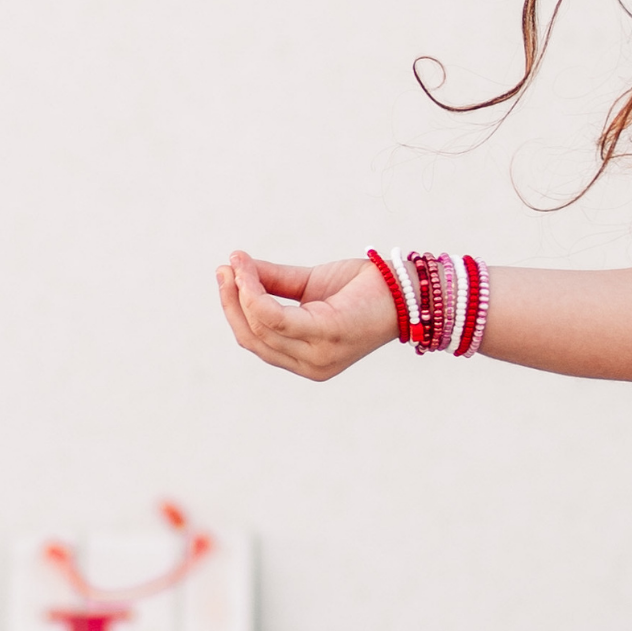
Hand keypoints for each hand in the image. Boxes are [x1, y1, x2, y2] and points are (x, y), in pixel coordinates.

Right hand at [217, 250, 397, 380]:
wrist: (406, 287)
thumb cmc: (361, 289)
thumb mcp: (309, 285)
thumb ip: (273, 282)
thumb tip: (233, 266)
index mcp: (307, 360)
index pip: (257, 341)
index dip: (234, 309)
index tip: (226, 273)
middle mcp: (312, 365)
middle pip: (253, 337)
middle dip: (232, 302)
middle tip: (225, 268)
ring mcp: (320, 356)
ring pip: (261, 326)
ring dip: (241, 292)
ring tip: (237, 265)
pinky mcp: (327, 335)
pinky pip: (276, 317)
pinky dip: (256, 292)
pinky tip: (249, 271)